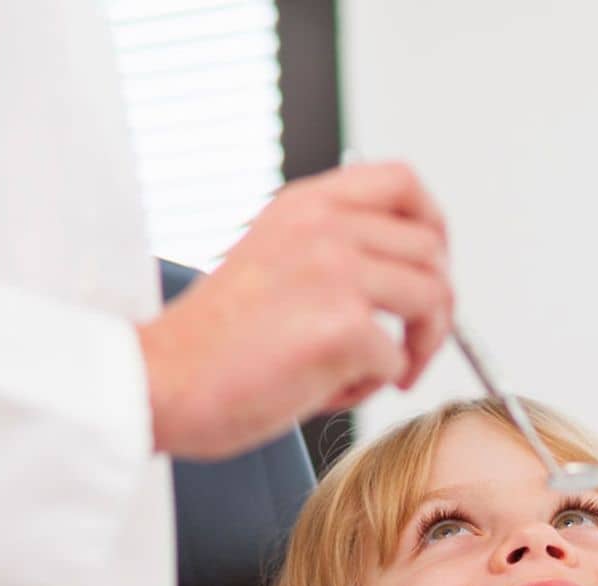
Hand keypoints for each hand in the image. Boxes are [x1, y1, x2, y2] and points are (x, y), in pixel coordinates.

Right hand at [137, 161, 452, 460]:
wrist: (160, 380)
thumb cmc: (212, 342)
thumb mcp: (274, 261)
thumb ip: (334, 252)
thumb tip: (408, 276)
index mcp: (304, 205)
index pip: (403, 182)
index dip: (434, 227)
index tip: (431, 268)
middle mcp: (323, 226)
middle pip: (432, 250)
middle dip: (438, 308)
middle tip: (411, 346)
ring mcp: (335, 271)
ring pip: (432, 300)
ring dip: (419, 348)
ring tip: (381, 374)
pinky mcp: (342, 327)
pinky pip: (396, 359)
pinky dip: (372, 387)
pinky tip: (327, 392)